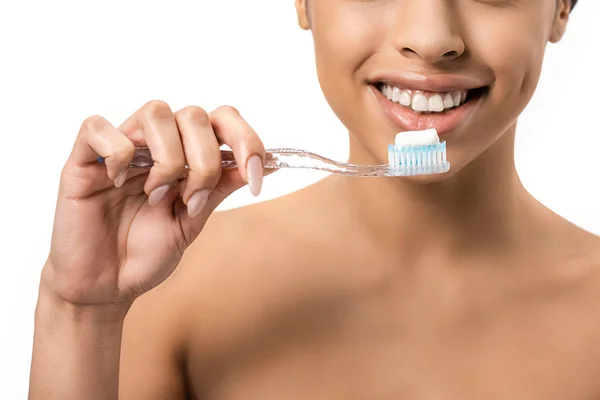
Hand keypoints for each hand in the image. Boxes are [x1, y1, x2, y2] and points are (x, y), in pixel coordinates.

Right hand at [43, 101, 265, 307]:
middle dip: (206, 160)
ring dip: (167, 158)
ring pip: (156, 112)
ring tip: (156, 196)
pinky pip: (98, 128)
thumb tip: (267, 165)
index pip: (221, 120)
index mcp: (186, 156)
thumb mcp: (193, 221)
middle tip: (192, 201)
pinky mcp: (84, 159)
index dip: (246, 141)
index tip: (255, 179)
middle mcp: (156, 145)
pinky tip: (119, 184)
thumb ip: (219, 189)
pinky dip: (118, 152)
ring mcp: (121, 149)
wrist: (105, 287)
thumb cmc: (145, 253)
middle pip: (194, 114)